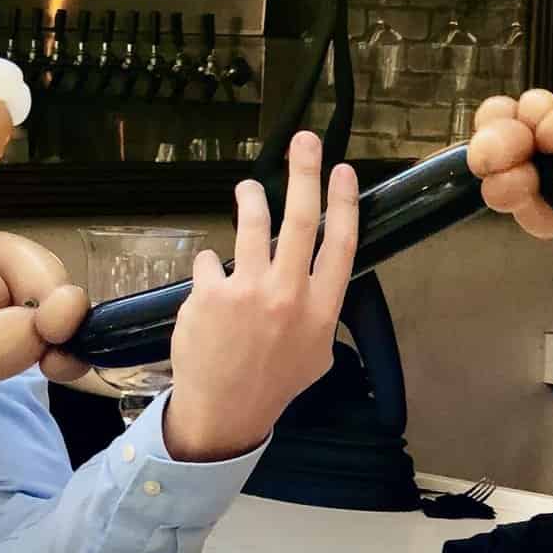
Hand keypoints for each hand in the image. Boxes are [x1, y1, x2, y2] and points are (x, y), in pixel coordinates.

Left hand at [163, 131, 358, 461]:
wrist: (225, 410)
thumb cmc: (273, 383)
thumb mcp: (317, 355)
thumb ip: (320, 315)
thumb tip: (318, 284)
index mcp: (320, 308)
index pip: (339, 242)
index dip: (343, 202)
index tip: (342, 171)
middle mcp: (288, 293)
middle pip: (300, 219)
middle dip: (304, 172)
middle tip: (304, 141)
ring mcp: (247, 291)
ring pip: (252, 226)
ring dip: (251, 199)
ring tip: (249, 188)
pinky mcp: (209, 295)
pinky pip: (211, 261)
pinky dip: (211, 265)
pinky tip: (211, 279)